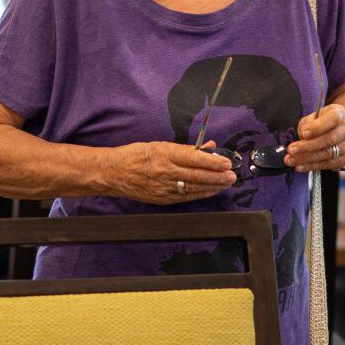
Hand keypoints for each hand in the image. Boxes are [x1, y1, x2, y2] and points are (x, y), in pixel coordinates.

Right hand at [109, 141, 237, 204]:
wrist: (112, 173)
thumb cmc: (134, 155)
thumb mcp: (158, 145)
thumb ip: (185, 148)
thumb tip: (208, 147)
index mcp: (163, 154)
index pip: (194, 158)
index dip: (213, 162)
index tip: (226, 162)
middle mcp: (164, 172)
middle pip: (197, 176)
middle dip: (218, 176)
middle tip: (232, 175)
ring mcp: (163, 188)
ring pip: (194, 188)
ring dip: (213, 186)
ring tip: (226, 183)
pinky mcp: (161, 199)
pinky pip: (185, 197)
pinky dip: (201, 194)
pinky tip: (211, 191)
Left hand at [287, 104, 344, 171]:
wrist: (342, 129)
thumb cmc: (325, 121)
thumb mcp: (315, 115)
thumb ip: (307, 124)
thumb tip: (301, 136)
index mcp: (339, 114)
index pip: (332, 119)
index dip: (317, 127)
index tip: (303, 133)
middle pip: (328, 140)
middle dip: (307, 146)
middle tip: (291, 150)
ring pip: (327, 154)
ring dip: (306, 158)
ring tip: (291, 160)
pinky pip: (327, 164)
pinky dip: (311, 166)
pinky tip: (300, 166)